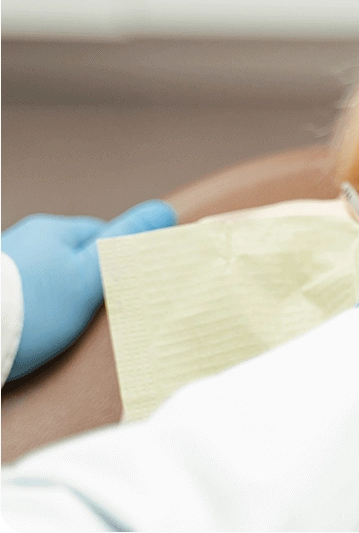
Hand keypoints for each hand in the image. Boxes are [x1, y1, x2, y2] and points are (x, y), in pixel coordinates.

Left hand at [2, 200, 176, 379]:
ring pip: (45, 273)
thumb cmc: (32, 308)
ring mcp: (5, 262)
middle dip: (83, 279)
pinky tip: (31, 327)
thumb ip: (126, 243)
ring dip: (54, 295)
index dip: (117, 261)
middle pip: (70, 255)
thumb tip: (164, 209)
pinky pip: (22, 292)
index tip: (122, 289)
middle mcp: (25, 237)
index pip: (101, 235)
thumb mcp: (89, 276)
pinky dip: (31, 307)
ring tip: (57, 325)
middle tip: (90, 313)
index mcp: (54, 229)